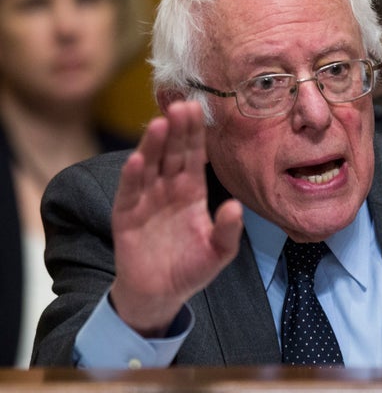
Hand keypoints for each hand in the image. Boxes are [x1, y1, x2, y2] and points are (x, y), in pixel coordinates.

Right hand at [109, 101, 242, 336]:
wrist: (160, 294)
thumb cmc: (191, 269)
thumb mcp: (218, 253)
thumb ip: (227, 231)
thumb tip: (236, 207)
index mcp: (191, 191)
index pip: (194, 156)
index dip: (196, 134)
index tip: (200, 110)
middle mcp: (168, 189)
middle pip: (172, 153)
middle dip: (177, 130)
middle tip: (182, 105)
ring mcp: (146, 199)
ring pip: (150, 166)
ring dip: (154, 146)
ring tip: (160, 124)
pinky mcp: (126, 216)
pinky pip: (130, 192)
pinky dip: (132, 177)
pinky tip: (137, 160)